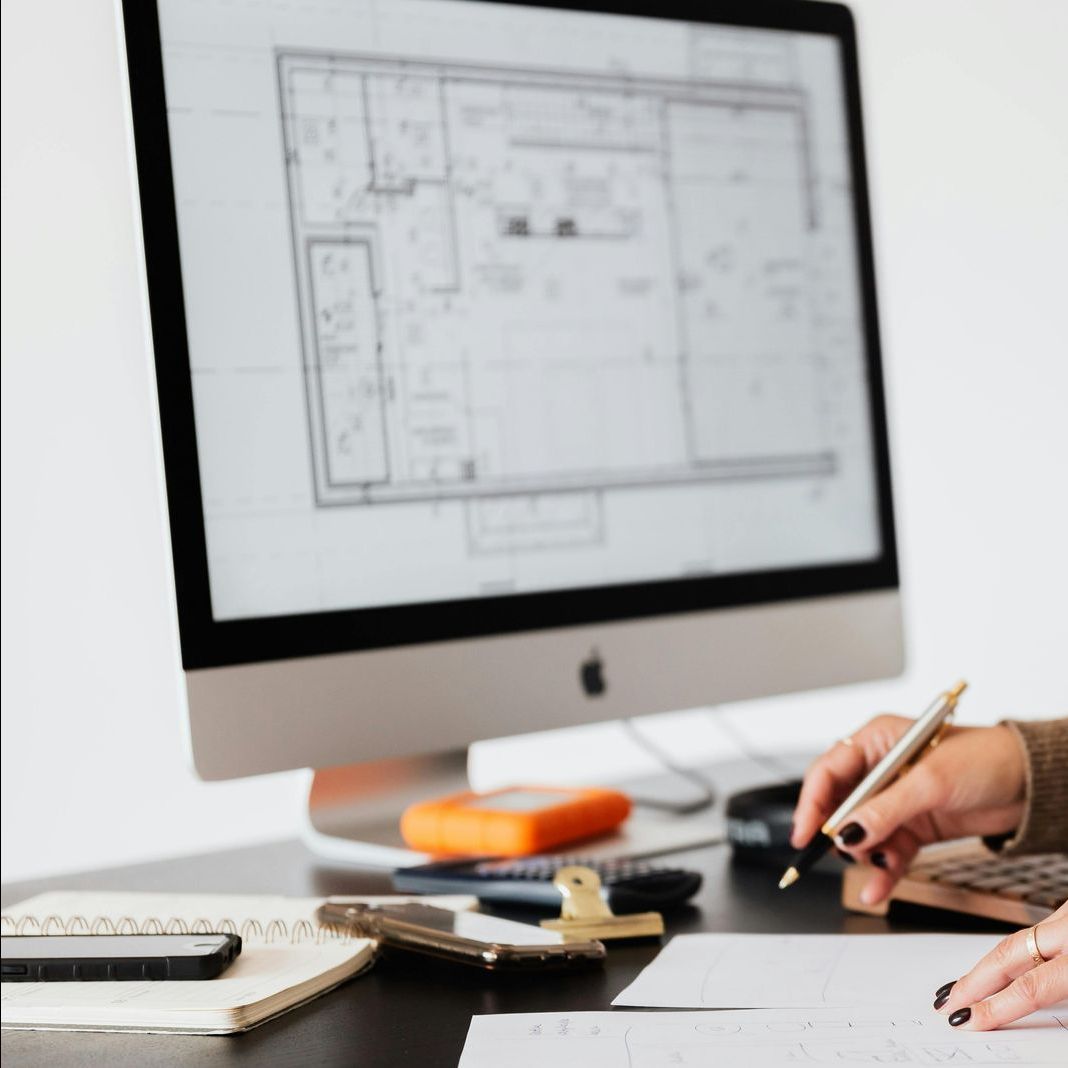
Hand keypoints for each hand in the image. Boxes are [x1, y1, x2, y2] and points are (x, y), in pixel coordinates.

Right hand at [791, 715, 1025, 903]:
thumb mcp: (930, 782)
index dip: (811, 802)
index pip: (828, 771)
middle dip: (839, 833)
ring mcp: (896, 801)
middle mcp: (880, 770)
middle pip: (839, 805)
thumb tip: (847, 832)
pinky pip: (886, 852)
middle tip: (843, 852)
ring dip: (864, 855)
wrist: (1032, 785)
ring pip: (862, 834)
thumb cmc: (986, 759)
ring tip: (875, 865)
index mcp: (875, 741)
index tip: (805, 833)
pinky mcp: (913, 827)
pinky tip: (877, 888)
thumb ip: (885, 809)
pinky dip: (882, 872)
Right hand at [932, 902, 1067, 1028]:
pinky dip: (1010, 951)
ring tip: (963, 985)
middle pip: (1006, 955)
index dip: (994, 1007)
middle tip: (947, 999)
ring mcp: (1066, 915)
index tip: (967, 1020)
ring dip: (985, 965)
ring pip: (1013, 939)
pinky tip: (1000, 964)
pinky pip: (1031, 932)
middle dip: (972, 980)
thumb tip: (1037, 1013)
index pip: (1028, 987)